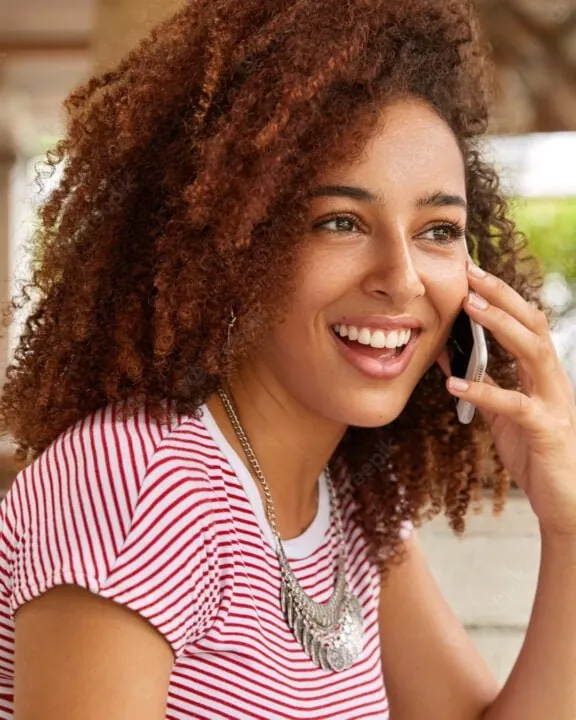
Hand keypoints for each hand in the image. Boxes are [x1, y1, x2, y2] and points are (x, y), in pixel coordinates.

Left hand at [437, 262, 575, 537]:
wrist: (567, 503)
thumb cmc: (536, 455)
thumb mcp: (504, 416)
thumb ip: (484, 387)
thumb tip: (451, 361)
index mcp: (542, 374)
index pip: (525, 324)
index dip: (502, 296)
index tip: (472, 273)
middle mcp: (553, 381)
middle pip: (534, 324)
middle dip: (502, 295)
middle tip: (470, 272)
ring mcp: (554, 403)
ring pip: (534, 351)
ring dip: (501, 325)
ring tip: (468, 307)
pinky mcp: (547, 430)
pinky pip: (515, 405)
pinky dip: (484, 392)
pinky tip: (453, 385)